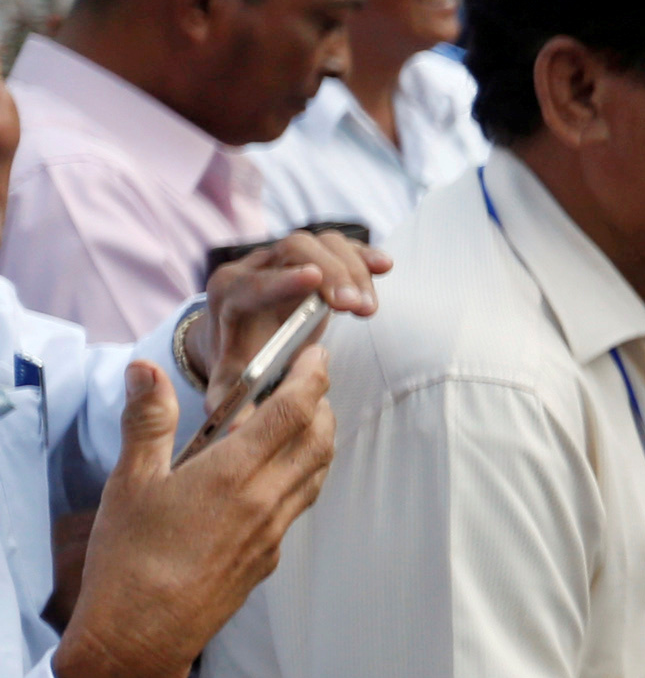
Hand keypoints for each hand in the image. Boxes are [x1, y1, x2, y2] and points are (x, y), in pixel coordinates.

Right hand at [52, 353, 336, 677]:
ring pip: (317, 471)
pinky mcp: (269, 557)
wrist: (142, 636)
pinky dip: (304, 473)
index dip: (312, 374)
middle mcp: (266, 500)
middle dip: (322, 402)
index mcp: (234, 474)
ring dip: (318, 437)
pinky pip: (302, 502)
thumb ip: (146, 421)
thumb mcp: (129, 483)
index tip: (316, 352)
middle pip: (319, 437)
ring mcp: (273, 531)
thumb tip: (145, 370)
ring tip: (300, 416)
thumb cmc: (129, 561)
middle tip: (308, 379)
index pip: (294, 410)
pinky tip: (279, 470)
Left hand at [194, 229, 388, 392]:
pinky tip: (384, 267)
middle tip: (357, 307)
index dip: (283, 280)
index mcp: (230, 294)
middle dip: (332, 274)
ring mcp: (286, 255)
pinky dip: (363, 254)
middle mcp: (255, 265)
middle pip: (295, 250)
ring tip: (368, 308)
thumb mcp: (228, 383)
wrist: (240, 331)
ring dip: (353, 270)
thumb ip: (230, 405)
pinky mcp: (313, 254)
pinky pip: (340, 244)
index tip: (312, 280)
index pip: (255, 280)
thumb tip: (237, 434)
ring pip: (323, 243)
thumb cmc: (239, 359)